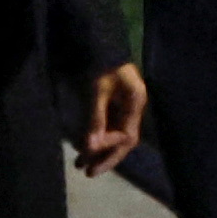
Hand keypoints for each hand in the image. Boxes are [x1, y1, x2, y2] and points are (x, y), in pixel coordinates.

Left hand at [72, 61, 147, 177]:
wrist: (103, 44)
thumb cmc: (103, 64)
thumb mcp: (97, 90)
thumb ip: (95, 118)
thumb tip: (89, 147)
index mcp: (136, 103)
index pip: (125, 136)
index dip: (107, 146)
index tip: (88, 150)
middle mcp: (134, 109)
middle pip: (123, 142)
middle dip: (106, 158)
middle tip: (88, 173)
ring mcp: (126, 108)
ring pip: (115, 137)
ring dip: (98, 150)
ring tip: (80, 164)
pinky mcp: (116, 106)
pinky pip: (109, 128)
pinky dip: (97, 138)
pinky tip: (83, 146)